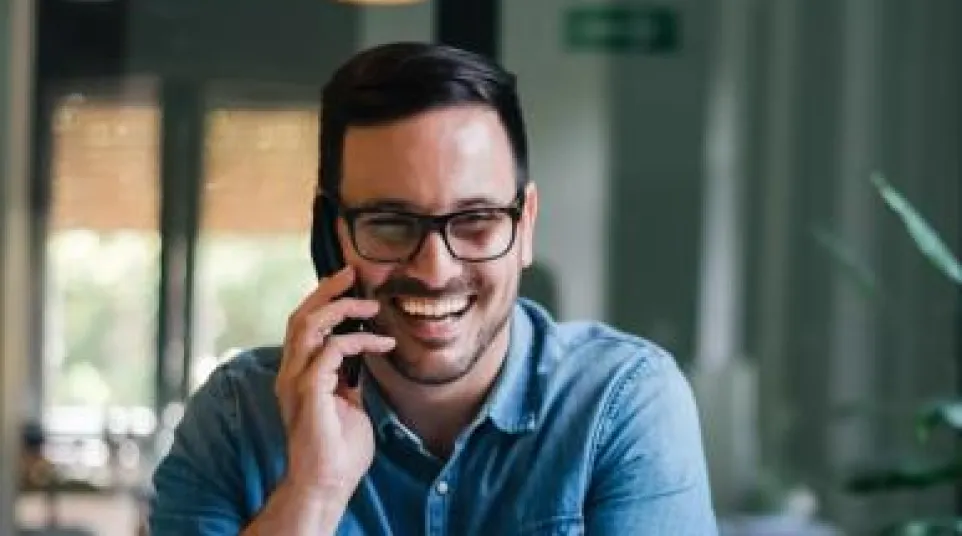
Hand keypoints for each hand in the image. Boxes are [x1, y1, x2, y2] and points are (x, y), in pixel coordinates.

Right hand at [275, 265, 394, 507]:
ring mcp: (295, 381)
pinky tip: (382, 344)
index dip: (323, 301)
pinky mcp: (309, 391)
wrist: (329, 482)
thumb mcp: (348, 403)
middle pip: (300, 316)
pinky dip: (359, 341)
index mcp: (297, 374)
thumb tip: (361, 357)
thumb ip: (348, 378)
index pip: (303, 325)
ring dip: (340, 308)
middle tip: (352, 273)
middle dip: (326, 290)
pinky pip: (331, 350)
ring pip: (309, 325)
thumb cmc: (339, 449)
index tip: (349, 285)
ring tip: (370, 305)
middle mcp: (290, 373)